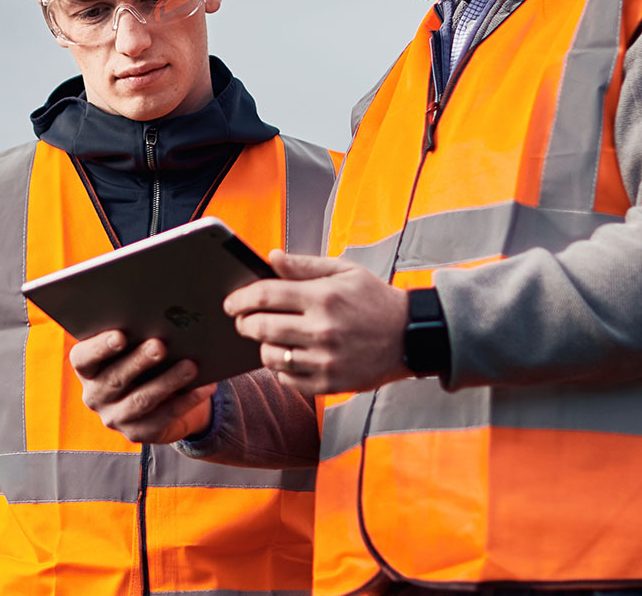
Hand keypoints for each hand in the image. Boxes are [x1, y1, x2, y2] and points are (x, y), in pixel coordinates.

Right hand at [70, 331, 216, 443]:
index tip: (120, 335)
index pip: (83, 358)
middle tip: (160, 346)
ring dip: (167, 381)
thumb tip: (162, 319)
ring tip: (190, 366)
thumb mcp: (133, 347)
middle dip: (139, 361)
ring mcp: (114, 417)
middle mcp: (94, 395)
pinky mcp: (136, 433)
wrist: (157, 400)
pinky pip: (163, 418)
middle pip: (115, 378)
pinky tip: (203, 387)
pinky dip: (185, 401)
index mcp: (87, 368)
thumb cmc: (143, 360)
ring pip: (141, 400)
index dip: (99, 348)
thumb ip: (136, 336)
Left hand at [225, 250, 410, 394]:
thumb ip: (304, 265)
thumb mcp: (344, 271)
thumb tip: (271, 257)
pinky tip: (289, 357)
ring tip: (269, 338)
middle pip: (261, 328)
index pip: (266, 295)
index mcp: (323, 298)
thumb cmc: (374, 300)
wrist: (410, 336)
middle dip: (244, 323)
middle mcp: (322, 330)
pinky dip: (281, 370)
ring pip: (271, 357)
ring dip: (262, 347)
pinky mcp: (331, 384)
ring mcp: (326, 361)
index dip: (240, 298)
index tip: (230, 303)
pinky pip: (288, 380)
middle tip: (243, 320)